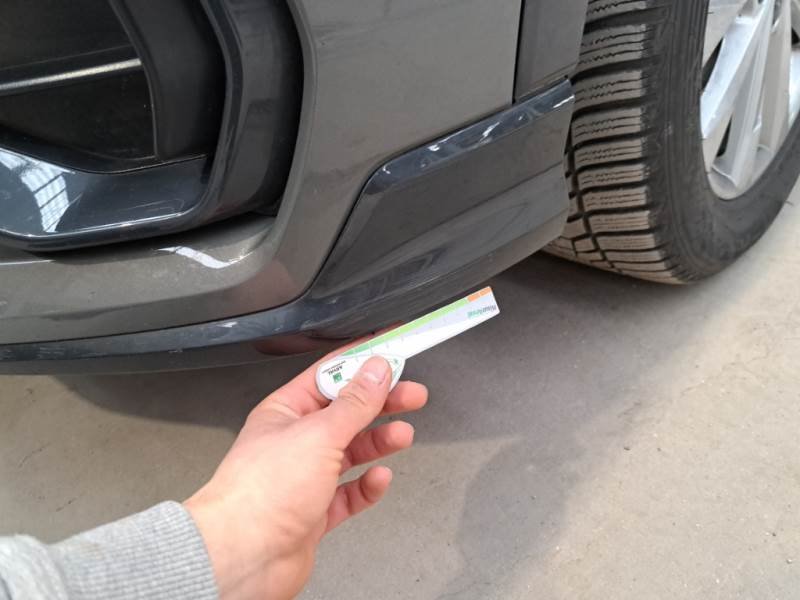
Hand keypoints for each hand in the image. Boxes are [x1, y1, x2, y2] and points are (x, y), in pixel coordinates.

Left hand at [184, 341, 427, 599]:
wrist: (243, 558)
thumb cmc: (259, 494)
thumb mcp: (319, 434)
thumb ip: (354, 403)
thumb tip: (376, 370)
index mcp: (286, 412)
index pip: (330, 376)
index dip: (363, 363)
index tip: (393, 354)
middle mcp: (293, 442)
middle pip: (346, 413)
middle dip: (381, 403)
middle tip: (412, 395)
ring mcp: (303, 478)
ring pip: (350, 452)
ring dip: (378, 442)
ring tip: (402, 435)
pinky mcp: (313, 512)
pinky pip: (348, 493)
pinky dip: (367, 485)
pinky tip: (379, 478)